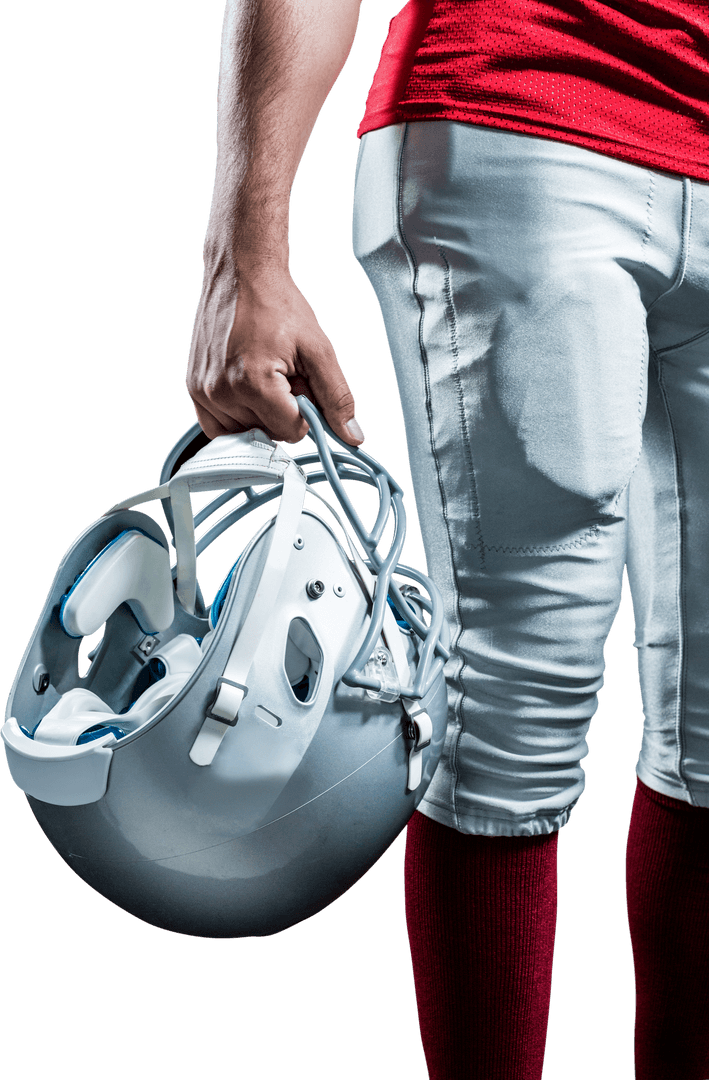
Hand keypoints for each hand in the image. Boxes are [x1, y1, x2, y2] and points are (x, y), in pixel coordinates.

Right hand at [186, 267, 363, 445]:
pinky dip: (238, 415)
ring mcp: (203, 391)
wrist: (241, 274)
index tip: (300, 383)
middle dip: (282, 410)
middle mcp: (222, 391)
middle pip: (269, 433)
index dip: (305, 411)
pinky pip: (219, 426)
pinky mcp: (194, 388)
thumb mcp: (318, 349)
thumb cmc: (276, 304)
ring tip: (262, 375)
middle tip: (281, 373)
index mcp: (253, 383)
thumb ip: (336, 396)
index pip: (292, 432)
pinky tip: (247, 387)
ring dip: (259, 413)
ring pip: (245, 432)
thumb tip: (351, 435)